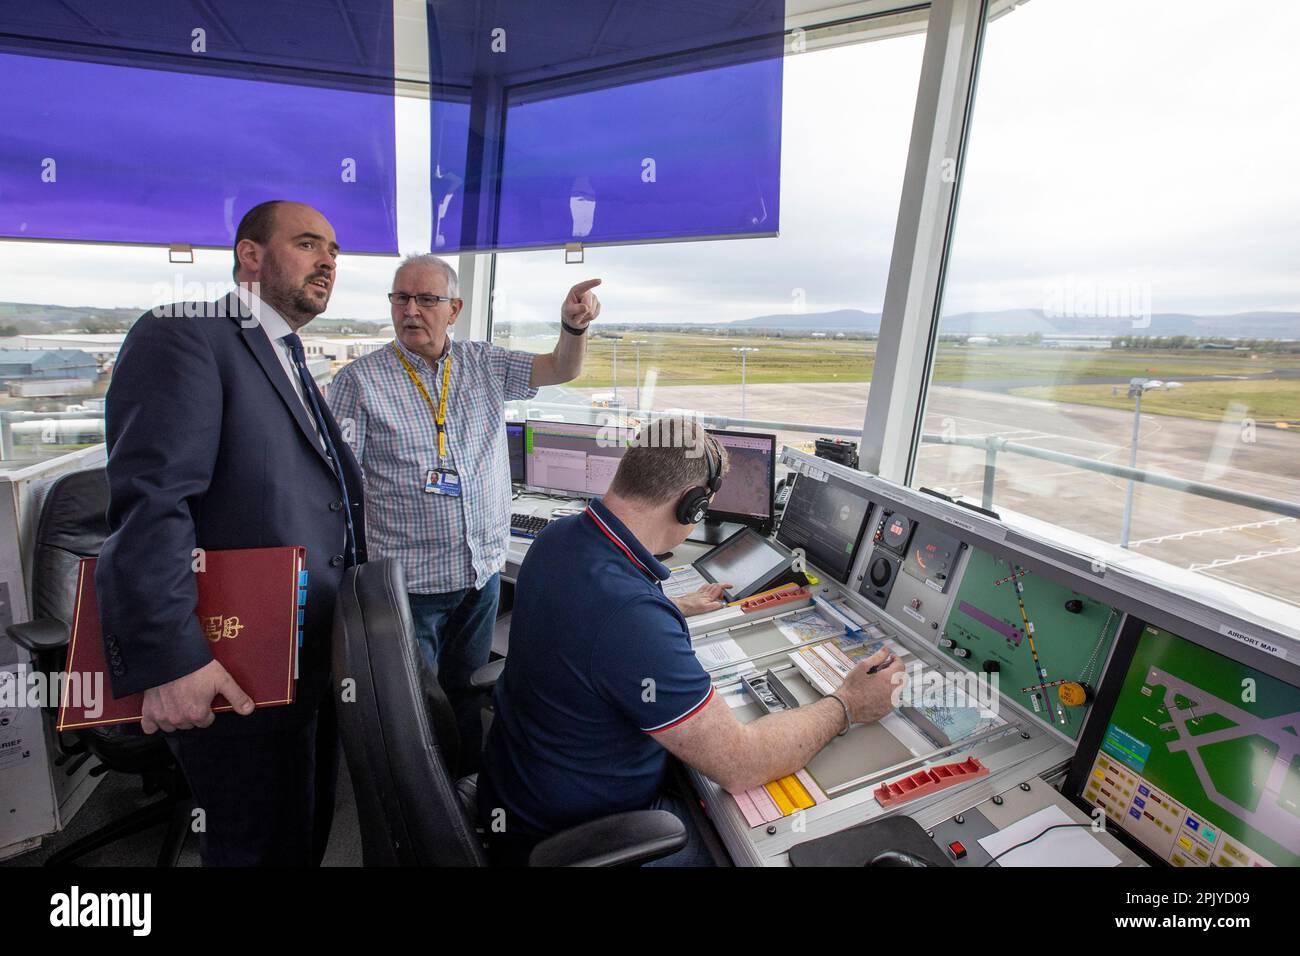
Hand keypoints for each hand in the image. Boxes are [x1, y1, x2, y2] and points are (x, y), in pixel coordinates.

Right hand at [140, 659, 254, 733]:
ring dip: (175, 718)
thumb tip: (249, 710)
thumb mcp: (222, 679)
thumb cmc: (197, 668)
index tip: (204, 698)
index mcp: (197, 714)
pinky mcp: (148, 711)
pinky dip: (153, 722)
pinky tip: (159, 713)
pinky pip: (149, 726)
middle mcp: (179, 720)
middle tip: (191, 695)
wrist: (170, 655)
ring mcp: (162, 717)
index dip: (207, 710)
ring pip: (171, 726)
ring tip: (177, 700)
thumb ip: (236, 697)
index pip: (206, 721)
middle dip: (191, 713)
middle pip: (189, 724)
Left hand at [560, 278, 601, 330]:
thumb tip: (586, 307)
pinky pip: (596, 314)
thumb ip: (575, 309)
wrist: (573, 317)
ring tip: (579, 315)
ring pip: (592, 311)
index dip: (592, 283)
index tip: (599, 281)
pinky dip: (589, 318)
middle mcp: (586, 292)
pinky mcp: (598, 304)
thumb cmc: (568, 312)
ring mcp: (593, 297)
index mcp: (576, 290)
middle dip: (581, 313)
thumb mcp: (567, 311)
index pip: (585, 286)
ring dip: (584, 316)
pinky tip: (585, 316)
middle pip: (588, 305)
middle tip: (575, 314)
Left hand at [672, 583, 729, 616]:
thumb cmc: (691, 607)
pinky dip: (707, 588)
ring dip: (715, 587)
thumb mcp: (705, 609)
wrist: (681, 606)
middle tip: (723, 594)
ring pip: (709, 585)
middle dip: (721, 587)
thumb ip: (715, 606)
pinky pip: (703, 588)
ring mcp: (699, 592)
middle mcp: (704, 592)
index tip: (730, 586)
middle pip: (715, 585)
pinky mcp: (695, 594)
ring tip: (717, 592)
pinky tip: (706, 591)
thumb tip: (721, 605)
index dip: (726, 585)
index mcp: (708, 596)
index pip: (719, 587)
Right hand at [834, 649, 906, 724]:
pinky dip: (890, 692)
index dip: (896, 659)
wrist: (846, 707)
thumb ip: (876, 657)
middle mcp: (893, 691)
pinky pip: (894, 698)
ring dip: (893, 681)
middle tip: (885, 667)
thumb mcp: (862, 667)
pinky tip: (878, 691)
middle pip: (902, 677)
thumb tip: (885, 651)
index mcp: (888, 679)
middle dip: (896, 670)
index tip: (891, 657)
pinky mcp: (888, 710)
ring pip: (899, 688)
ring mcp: (891, 702)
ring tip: (879, 680)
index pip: (900, 665)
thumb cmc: (852, 689)